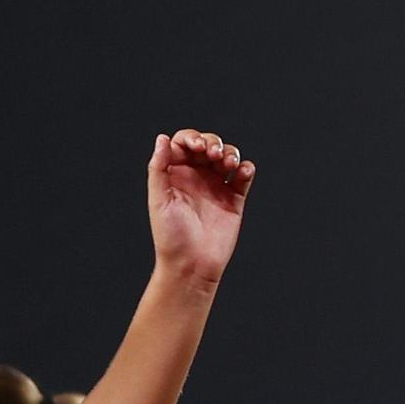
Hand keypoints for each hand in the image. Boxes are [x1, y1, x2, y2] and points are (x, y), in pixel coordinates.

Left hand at [146, 128, 255, 288]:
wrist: (192, 264)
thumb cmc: (170, 236)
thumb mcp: (159, 200)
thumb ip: (158, 168)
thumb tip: (162, 138)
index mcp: (175, 175)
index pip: (183, 144)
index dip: (191, 138)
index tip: (197, 147)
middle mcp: (196, 177)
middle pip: (208, 144)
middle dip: (213, 142)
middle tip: (213, 154)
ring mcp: (216, 186)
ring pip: (227, 156)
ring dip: (230, 153)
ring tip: (227, 164)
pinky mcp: (234, 198)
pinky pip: (243, 176)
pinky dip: (245, 168)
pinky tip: (241, 172)